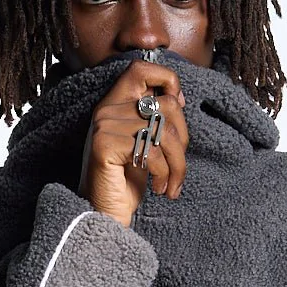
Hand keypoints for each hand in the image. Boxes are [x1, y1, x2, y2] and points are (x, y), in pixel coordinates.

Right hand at [78, 59, 189, 227]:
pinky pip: (152, 151)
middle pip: (167, 106)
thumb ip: (155, 119)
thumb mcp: (144, 145)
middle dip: (183, 140)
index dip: (167, 80)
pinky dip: (164, 174)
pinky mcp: (105, 146)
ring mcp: (104, 127)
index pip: (142, 69)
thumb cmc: (126, 183)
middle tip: (177, 167)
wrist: (104, 216)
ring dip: (177, 165)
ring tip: (170, 185)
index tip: (179, 108)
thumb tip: (179, 98)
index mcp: (115, 105)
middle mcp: (106, 110)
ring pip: (164, 132)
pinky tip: (158, 188)